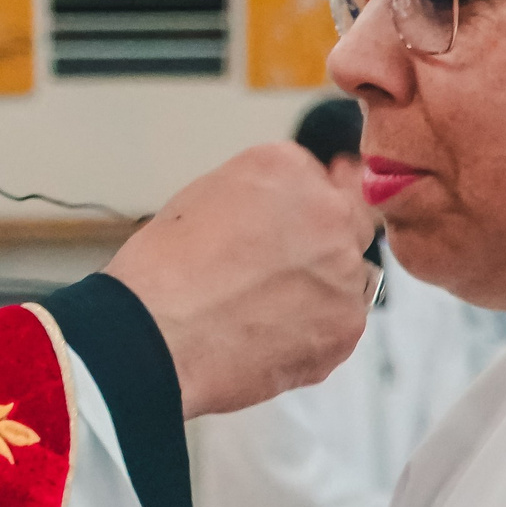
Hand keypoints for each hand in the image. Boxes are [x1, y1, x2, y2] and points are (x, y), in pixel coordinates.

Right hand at [105, 143, 377, 417]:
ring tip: (265, 312)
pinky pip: (341, 324)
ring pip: (349, 277)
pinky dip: (314, 332)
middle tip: (276, 273)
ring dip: (322, 289)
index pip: (322, 177)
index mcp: (287, 169)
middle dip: (321, 244)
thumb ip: (258, 195)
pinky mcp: (346, 326)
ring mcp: (343, 270)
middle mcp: (327, 211)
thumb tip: (280, 210)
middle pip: (348, 222)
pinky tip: (269, 337)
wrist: (155, 336)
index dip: (306, 207)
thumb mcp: (202, 199)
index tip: (296, 225)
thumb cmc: (162, 273)